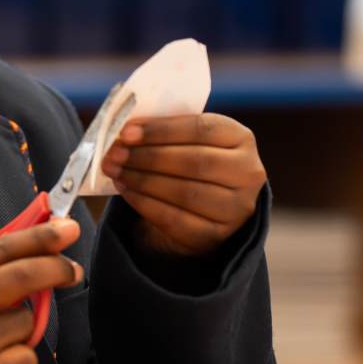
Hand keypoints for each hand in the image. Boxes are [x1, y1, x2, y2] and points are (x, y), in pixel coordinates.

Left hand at [100, 113, 265, 257]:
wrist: (203, 207)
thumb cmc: (189, 161)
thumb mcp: (186, 140)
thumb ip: (164, 130)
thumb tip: (124, 128)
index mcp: (242, 139)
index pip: (201, 129)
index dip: (161, 130)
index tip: (126, 132)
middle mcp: (248, 173)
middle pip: (194, 162)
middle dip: (148, 157)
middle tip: (114, 153)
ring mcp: (236, 208)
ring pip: (185, 192)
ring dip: (143, 180)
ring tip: (115, 170)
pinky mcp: (216, 235)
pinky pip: (175, 219)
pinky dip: (145, 204)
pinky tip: (126, 190)